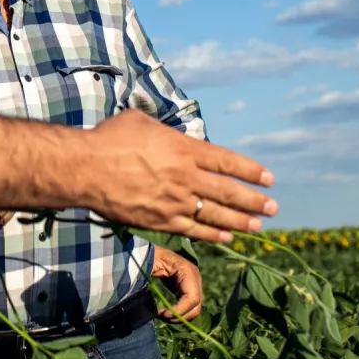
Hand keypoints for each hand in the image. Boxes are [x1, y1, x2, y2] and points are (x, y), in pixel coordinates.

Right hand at [85, 110, 277, 243]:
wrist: (86, 168)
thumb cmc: (110, 138)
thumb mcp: (141, 120)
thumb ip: (164, 129)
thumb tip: (170, 131)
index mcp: (183, 149)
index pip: (226, 161)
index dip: (250, 171)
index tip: (268, 179)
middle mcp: (185, 177)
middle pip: (228, 192)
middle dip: (254, 201)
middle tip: (273, 207)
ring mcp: (174, 202)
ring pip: (215, 215)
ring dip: (240, 221)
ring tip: (258, 226)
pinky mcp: (160, 221)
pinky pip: (193, 230)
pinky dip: (213, 234)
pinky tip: (227, 237)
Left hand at [151, 246, 201, 321]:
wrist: (152, 250)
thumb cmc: (150, 255)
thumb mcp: (150, 263)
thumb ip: (150, 277)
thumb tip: (150, 296)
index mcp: (187, 270)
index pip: (192, 298)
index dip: (180, 310)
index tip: (163, 314)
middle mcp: (195, 278)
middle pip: (196, 307)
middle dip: (179, 316)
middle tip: (161, 315)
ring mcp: (193, 285)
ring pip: (194, 310)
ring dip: (179, 317)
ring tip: (162, 314)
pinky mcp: (188, 289)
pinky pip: (189, 307)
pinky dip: (178, 313)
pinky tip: (165, 312)